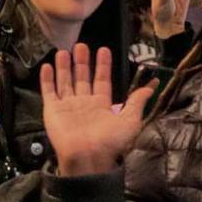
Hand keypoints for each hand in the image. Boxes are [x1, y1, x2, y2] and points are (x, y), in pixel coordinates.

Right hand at [39, 44, 155, 175]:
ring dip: (65, 66)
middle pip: (82, 78)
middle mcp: (84, 103)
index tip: (103, 49)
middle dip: (82, 62)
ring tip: (64, 50)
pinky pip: (49, 91)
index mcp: (102, 105)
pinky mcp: (52, 110)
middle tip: (81, 45)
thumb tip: (153, 85)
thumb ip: (137, 101)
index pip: (102, 80)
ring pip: (65, 81)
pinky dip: (47, 79)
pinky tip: (47, 66)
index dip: (103, 65)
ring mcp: (67, 106)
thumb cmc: (110, 141)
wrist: (88, 157)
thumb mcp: (130, 120)